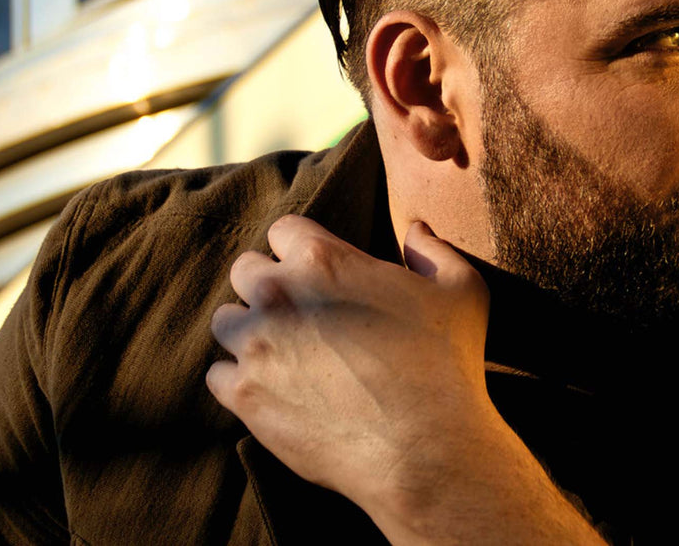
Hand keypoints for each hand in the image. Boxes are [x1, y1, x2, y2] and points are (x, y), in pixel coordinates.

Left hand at [207, 216, 497, 513]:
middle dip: (268, 284)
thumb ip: (434, 250)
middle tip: (298, 312)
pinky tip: (270, 389)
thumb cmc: (447, 365)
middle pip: (245, 269)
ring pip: (225, 321)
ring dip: (247, 330)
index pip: (283, 229)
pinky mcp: (245, 397)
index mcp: (324, 259)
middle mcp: (278, 295)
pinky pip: (218, 375)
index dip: (301, 248)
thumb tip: (417, 229)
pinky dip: (238, 380)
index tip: (316, 271)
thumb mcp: (461, 292)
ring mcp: (255, 347)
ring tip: (278, 350)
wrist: (425, 449)